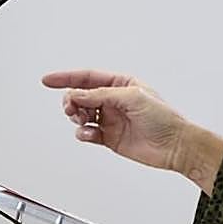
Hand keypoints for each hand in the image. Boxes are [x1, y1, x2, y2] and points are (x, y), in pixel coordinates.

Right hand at [41, 70, 190, 173]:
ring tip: (83, 120)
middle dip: (71, 100)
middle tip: (72, 108)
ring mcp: (111, 119)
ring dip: (77, 116)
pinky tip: (88, 134)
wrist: (174, 146)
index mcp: (121, 84)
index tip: (48, 80)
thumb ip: (101, 95)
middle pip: (80, 96)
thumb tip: (77, 94)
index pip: (88, 78)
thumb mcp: (132, 98)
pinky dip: (83, 133)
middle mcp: (114, 100)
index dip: (66, 78)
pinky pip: (87, 132)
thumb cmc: (164, 118)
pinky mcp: (109, 137)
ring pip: (81, 114)